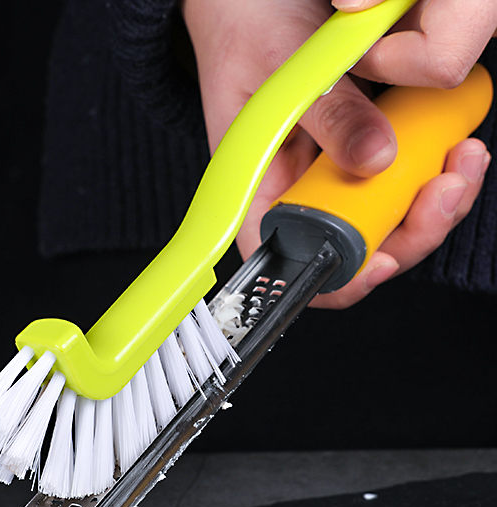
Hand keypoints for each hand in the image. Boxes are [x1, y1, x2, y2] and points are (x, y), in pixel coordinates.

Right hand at [181, 0, 491, 308]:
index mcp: (258, 190)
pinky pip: (400, 175)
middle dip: (409, 232)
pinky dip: (432, 165)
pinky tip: (451, 140)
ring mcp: (330, 171)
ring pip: (385, 217)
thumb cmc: (243, 29)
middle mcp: (296, 190)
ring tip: (461, 157)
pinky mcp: (361, 145)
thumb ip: (328, 116)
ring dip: (433, 200)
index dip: (335, 277)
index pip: (289, 262)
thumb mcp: (284, 71)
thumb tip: (377, 159)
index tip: (381, 260)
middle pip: (353, 248)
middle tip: (446, 189)